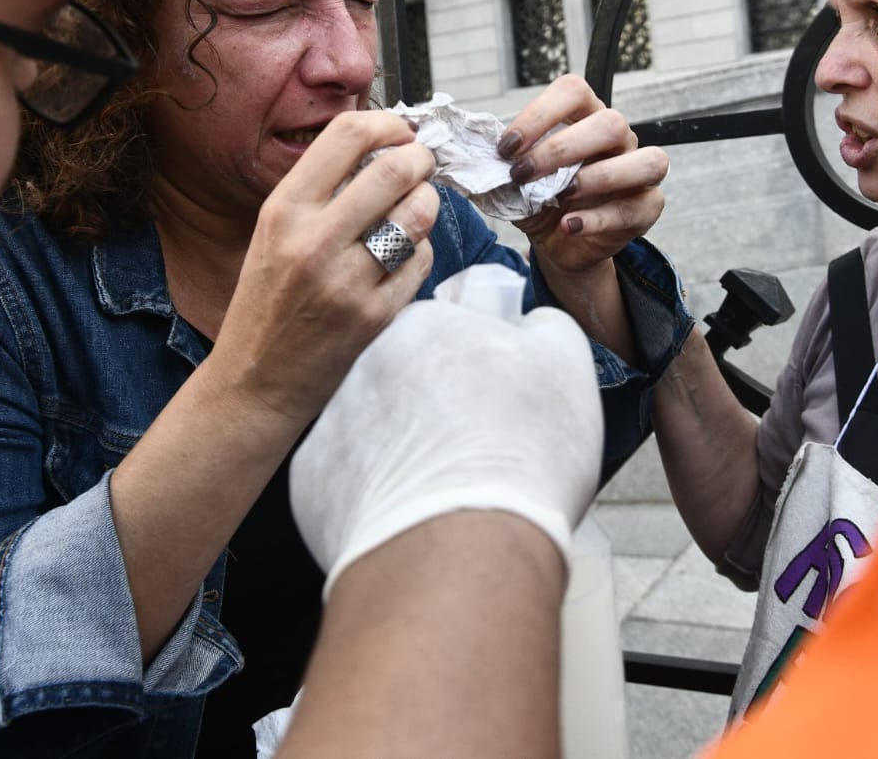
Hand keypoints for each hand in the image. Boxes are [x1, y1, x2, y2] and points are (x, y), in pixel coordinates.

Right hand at [208, 110, 438, 427]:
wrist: (253, 382)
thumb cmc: (267, 301)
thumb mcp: (274, 233)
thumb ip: (320, 191)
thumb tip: (384, 147)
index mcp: (283, 209)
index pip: (347, 134)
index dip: (387, 124)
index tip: (401, 133)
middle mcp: (312, 240)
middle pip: (395, 169)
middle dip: (422, 160)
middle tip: (423, 167)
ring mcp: (345, 281)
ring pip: (418, 213)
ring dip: (427, 204)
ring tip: (414, 212)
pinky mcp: (373, 316)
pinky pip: (421, 262)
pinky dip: (420, 253)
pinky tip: (401, 261)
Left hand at [289, 289, 603, 593]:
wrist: (462, 551)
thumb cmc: (520, 455)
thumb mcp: (566, 366)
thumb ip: (546, 328)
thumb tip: (533, 325)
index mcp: (424, 326)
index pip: (448, 330)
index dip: (479, 367)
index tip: (496, 401)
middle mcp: (364, 366)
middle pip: (406, 380)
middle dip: (436, 408)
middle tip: (477, 449)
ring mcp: (330, 424)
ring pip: (375, 431)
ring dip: (404, 451)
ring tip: (448, 490)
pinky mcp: (311, 484)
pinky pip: (349, 482)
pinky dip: (375, 498)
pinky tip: (413, 516)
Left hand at [498, 74, 668, 276]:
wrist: (558, 242)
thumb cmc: (540, 199)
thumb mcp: (515, 179)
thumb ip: (499, 163)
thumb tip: (467, 154)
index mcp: (585, 116)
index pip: (573, 91)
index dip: (539, 115)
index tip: (506, 147)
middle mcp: (618, 138)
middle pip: (610, 123)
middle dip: (561, 149)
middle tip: (523, 174)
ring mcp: (639, 172)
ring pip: (646, 161)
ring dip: (598, 177)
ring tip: (559, 195)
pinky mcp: (647, 207)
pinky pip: (638, 207)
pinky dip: (599, 218)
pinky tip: (569, 225)